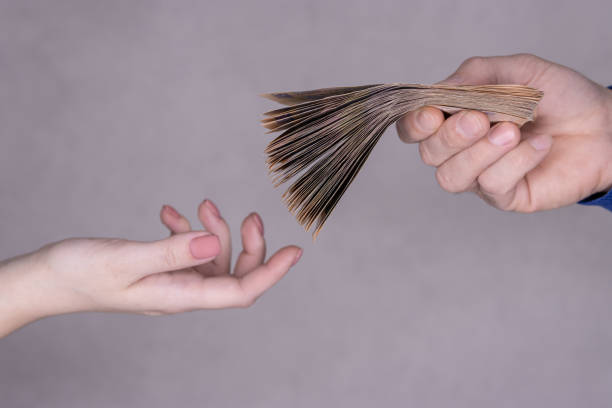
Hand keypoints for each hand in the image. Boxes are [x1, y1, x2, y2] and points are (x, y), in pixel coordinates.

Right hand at [0, 199, 301, 336]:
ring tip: (205, 204)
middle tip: (251, 214)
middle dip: (249, 245)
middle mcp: (181, 292)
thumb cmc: (81, 273)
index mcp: (180, 296)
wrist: (48, 279)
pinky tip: (171, 213)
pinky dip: (185, 230)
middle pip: (234, 274)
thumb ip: (173, 252)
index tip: (294, 251)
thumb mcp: (127, 259)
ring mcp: (171, 281)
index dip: (271, 272)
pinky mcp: (159, 269)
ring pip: (212, 258)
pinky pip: (185, 250)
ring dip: (215, 230)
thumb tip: (216, 242)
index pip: (240, 291)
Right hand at [396, 54, 611, 211]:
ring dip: (479, 153)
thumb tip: (440, 90)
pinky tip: (539, 145)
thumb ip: (476, 75)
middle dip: (451, 137)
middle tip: (480, 119)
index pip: (415, 129)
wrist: (603, 124)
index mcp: (456, 118)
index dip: (415, 124)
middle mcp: (462, 151)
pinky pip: (492, 184)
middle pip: (430, 154)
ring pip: (452, 177)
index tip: (433, 113)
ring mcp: (480, 176)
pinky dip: (517, 161)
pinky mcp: (505, 196)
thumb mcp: (517, 71)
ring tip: (512, 132)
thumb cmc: (558, 97)